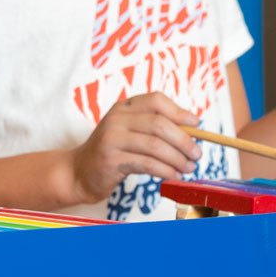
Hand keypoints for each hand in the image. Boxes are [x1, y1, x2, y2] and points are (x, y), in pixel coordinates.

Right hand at [69, 92, 201, 203]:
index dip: (179, 111)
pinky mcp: (111, 159)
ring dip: (177, 158)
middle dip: (184, 140)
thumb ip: (154, 127)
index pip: (156, 100)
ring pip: (155, 145)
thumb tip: (192, 129)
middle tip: (197, 154)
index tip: (196, 124)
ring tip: (188, 168)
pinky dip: (165, 170)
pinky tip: (174, 176)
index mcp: (124, 107)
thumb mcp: (129, 132)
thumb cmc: (112, 152)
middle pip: (159, 124)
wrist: (79, 172)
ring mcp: (112, 138)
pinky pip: (146, 163)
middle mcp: (116, 119)